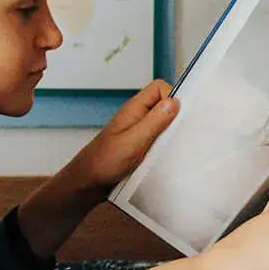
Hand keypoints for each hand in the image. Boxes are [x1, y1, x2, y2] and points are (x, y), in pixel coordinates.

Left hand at [60, 79, 176, 193]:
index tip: (179, 116)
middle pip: (164, 104)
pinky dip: (164, 145)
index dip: (173, 97)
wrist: (88, 182)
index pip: (159, 87)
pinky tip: (164, 157)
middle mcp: (137, 116)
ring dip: (170, 134)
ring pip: (163, 122)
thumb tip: (174, 102)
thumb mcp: (133, 141)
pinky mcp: (140, 143)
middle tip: (177, 134)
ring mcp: (139, 129)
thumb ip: (154, 121)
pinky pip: (159, 137)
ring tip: (170, 147)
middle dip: (175, 117)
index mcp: (134, 108)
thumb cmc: (104, 161)